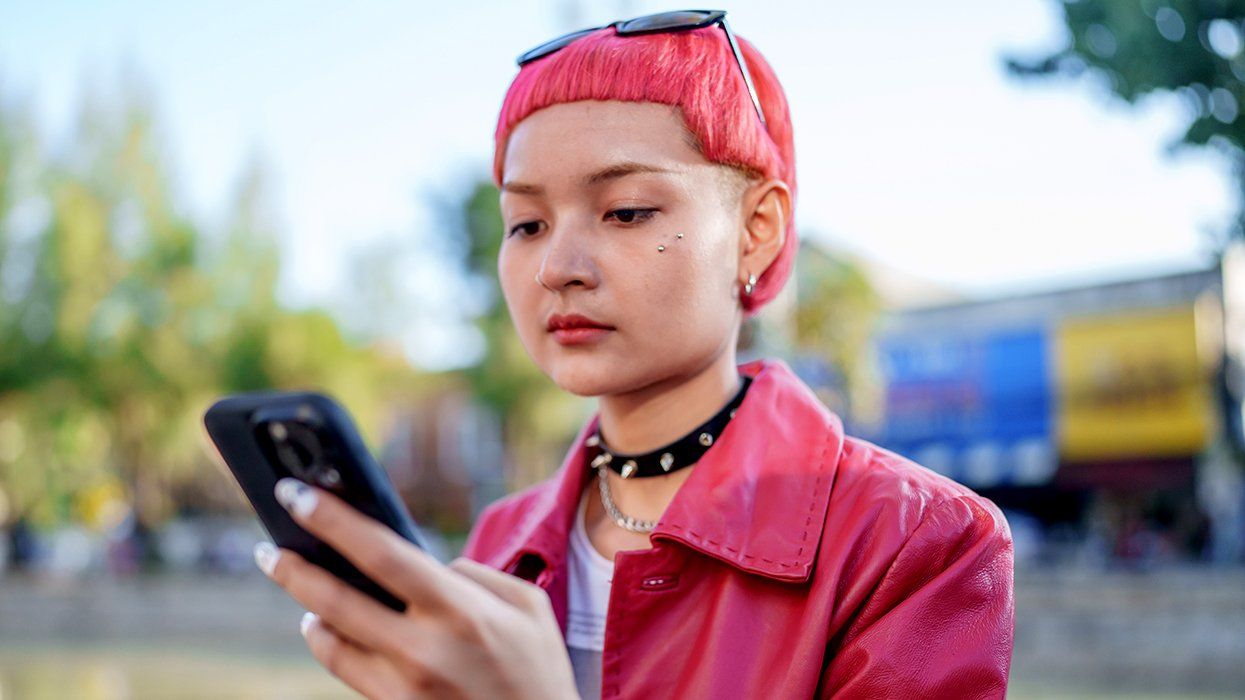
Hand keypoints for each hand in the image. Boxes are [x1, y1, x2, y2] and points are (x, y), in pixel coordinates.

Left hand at [252, 478, 579, 699]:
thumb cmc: (539, 671)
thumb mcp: (528, 608)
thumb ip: (475, 575)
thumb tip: (427, 564)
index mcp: (461, 610)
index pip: (381, 553)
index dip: (334, 520)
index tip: (297, 494)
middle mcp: (424, 650)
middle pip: (335, 600)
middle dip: (293, 567)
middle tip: (267, 547)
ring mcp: (404, 687)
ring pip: (329, 641)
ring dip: (306, 608)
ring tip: (297, 584)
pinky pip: (343, 672)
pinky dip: (326, 643)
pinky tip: (322, 627)